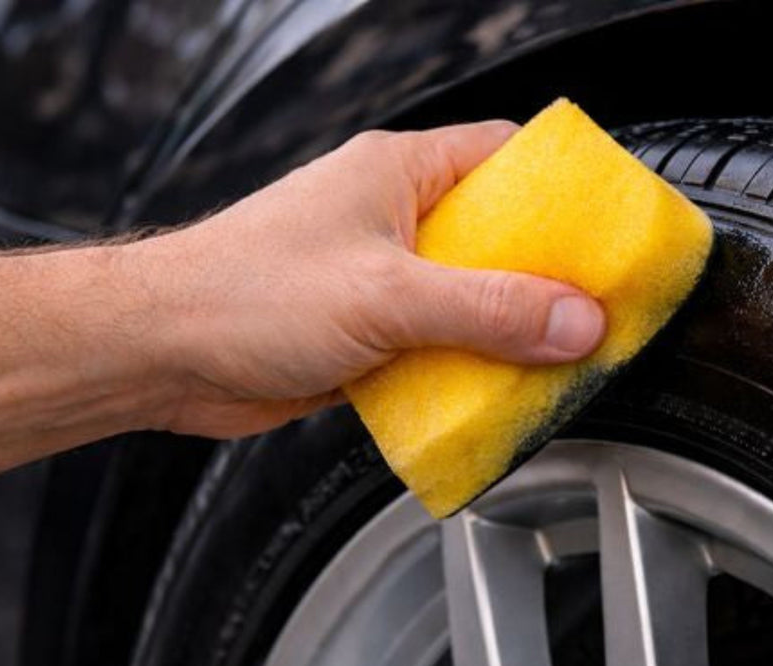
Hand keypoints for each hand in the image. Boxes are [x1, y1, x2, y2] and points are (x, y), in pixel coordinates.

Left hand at [125, 120, 607, 436]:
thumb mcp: (385, 295)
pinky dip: (465, 376)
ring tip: (553, 366)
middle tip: (594, 314)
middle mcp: (393, 221)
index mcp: (399, 173)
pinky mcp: (366, 338)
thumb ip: (487, 309)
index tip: (612, 230)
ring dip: (505, 339)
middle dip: (544, 282)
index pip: (506, 158)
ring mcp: (379, 282)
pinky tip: (490, 400)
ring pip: (470, 305)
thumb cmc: (243, 293)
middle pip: (499, 242)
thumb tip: (575, 320)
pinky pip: (438, 352)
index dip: (565, 191)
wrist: (160, 355)